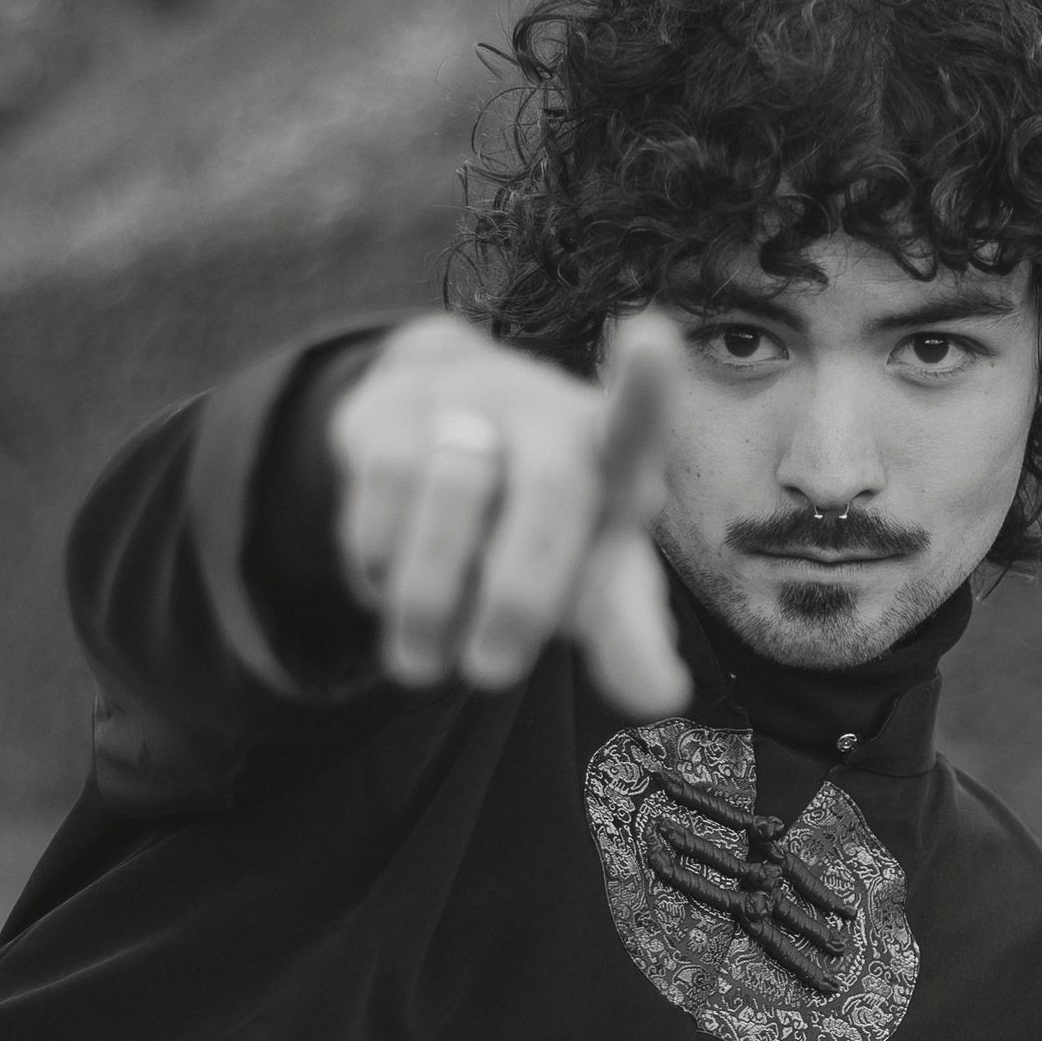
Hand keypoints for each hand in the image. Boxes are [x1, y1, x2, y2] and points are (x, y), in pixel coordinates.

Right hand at [321, 309, 689, 713]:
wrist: (439, 440)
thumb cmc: (543, 524)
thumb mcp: (589, 578)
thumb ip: (625, 632)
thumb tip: (662, 698)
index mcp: (612, 455)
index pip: (636, 418)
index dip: (644, 386)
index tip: (652, 342)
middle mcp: (547, 412)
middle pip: (548, 491)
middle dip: (519, 594)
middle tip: (492, 675)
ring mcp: (467, 400)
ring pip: (454, 491)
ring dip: (432, 599)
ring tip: (423, 660)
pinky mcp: (389, 410)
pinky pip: (383, 493)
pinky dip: (379, 565)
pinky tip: (386, 584)